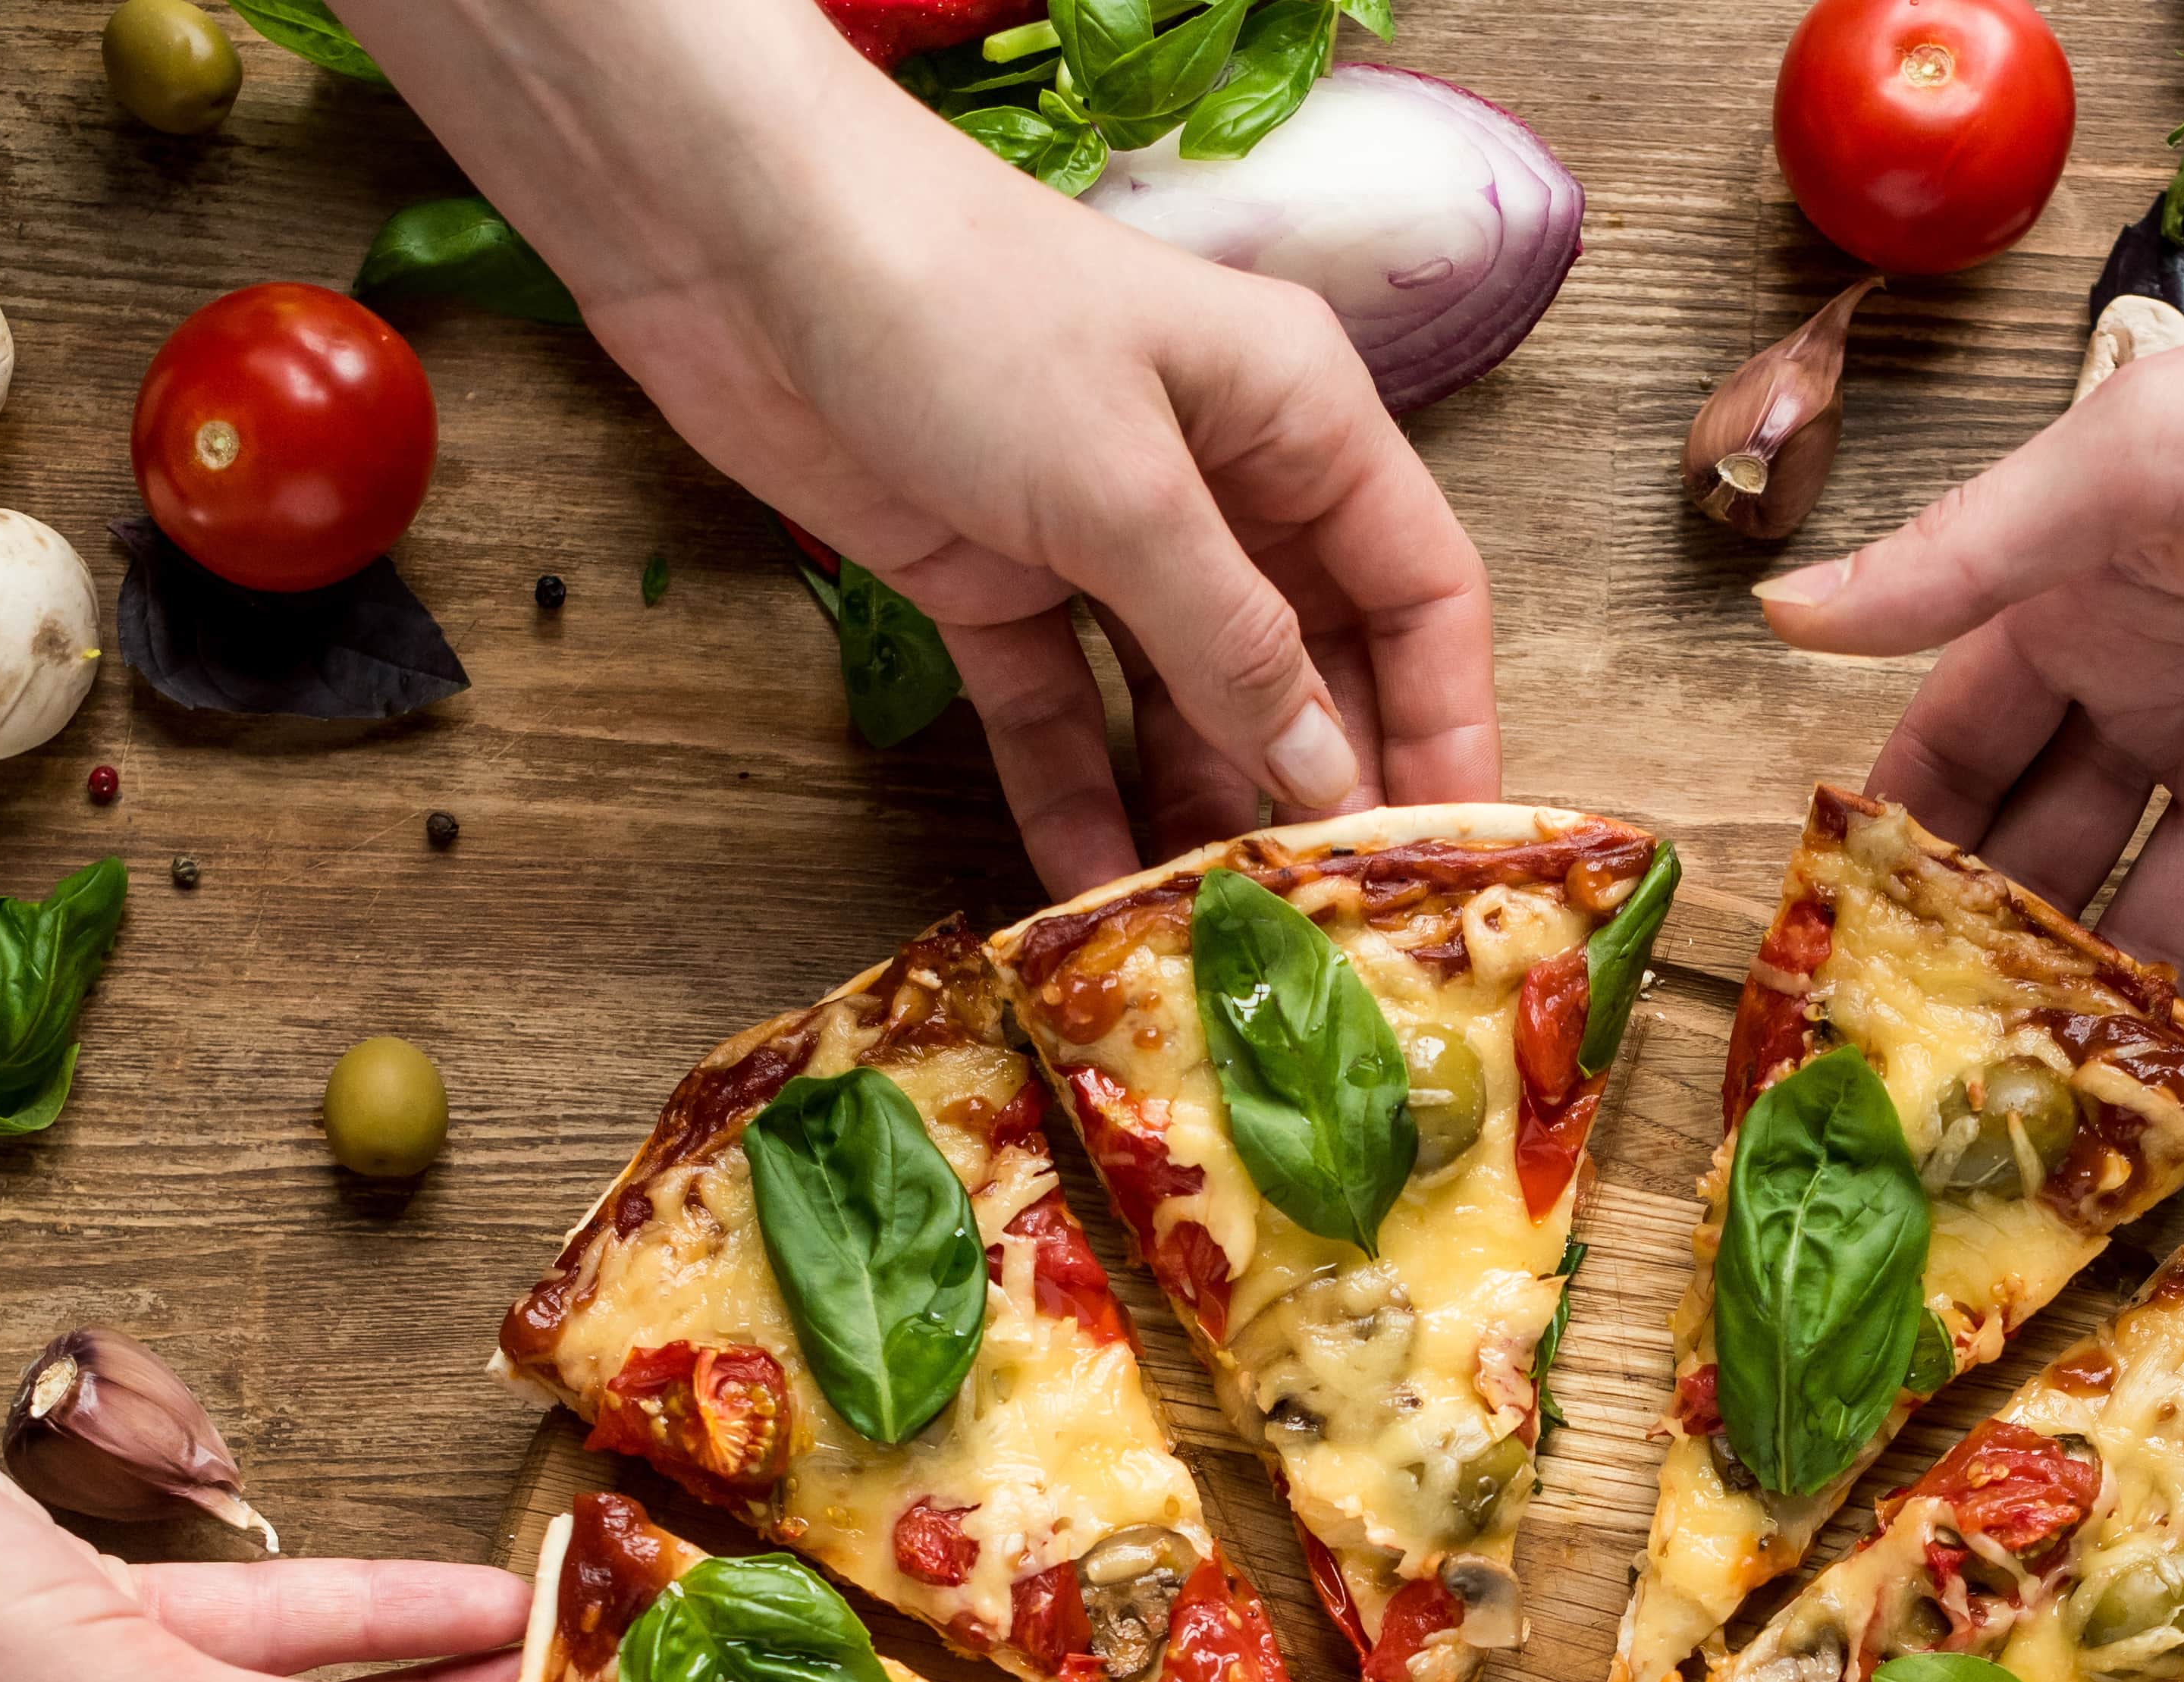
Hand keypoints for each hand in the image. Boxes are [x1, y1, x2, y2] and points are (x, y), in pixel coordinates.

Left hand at [349, 0, 1491, 891]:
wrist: (734, 242)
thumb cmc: (961, 313)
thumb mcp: (1125, 489)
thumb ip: (1234, 643)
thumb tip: (1329, 778)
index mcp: (1297, 415)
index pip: (1419, 585)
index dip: (1446, 719)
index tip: (1449, 855)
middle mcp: (1220, 477)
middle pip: (1311, 660)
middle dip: (1319, 787)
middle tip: (1331, 929)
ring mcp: (1102, 533)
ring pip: (1185, 702)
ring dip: (1199, 812)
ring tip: (1218, 938)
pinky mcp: (992, 578)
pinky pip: (1062, 713)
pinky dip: (1077, 796)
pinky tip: (1095, 890)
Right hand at [1761, 271, 2183, 1071]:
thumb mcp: (2127, 465)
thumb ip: (1956, 559)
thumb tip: (1779, 612)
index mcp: (2088, 602)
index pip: (1957, 743)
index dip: (1895, 837)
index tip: (1827, 946)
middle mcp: (2168, 696)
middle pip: (2046, 849)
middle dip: (1981, 953)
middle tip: (1909, 1072)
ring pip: (2158, 919)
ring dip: (2095, 1013)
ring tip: (2018, 1124)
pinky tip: (2175, 1123)